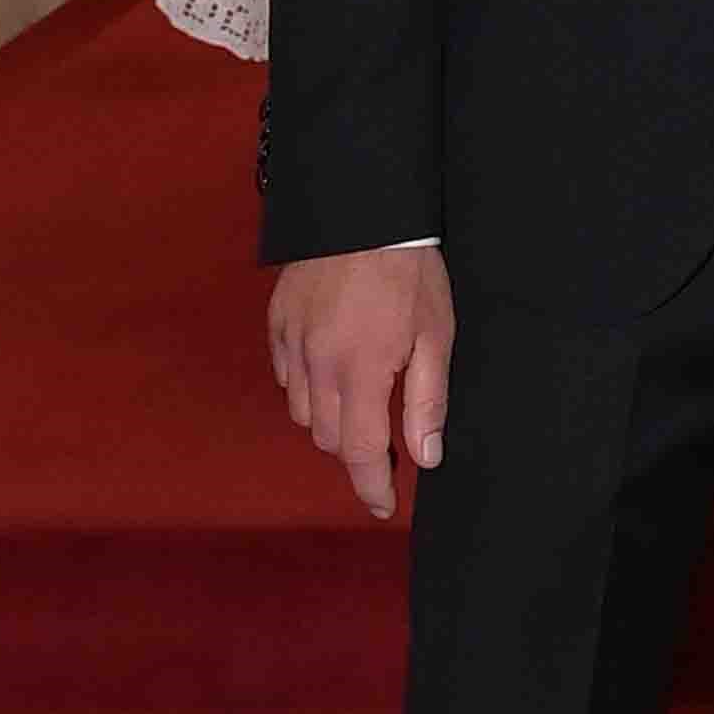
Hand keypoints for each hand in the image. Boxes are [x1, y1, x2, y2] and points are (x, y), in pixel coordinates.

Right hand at [268, 246, 454, 524]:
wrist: (363, 208)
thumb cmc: (410, 270)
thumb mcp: (436, 335)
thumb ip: (427, 400)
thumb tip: (426, 456)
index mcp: (361, 372)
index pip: (362, 453)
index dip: (372, 487)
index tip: (383, 506)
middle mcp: (318, 366)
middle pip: (329, 439)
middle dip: (356, 453)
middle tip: (387, 448)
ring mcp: (292, 345)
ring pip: (303, 413)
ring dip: (331, 422)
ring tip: (362, 405)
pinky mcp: (277, 324)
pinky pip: (287, 377)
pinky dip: (307, 389)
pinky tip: (332, 372)